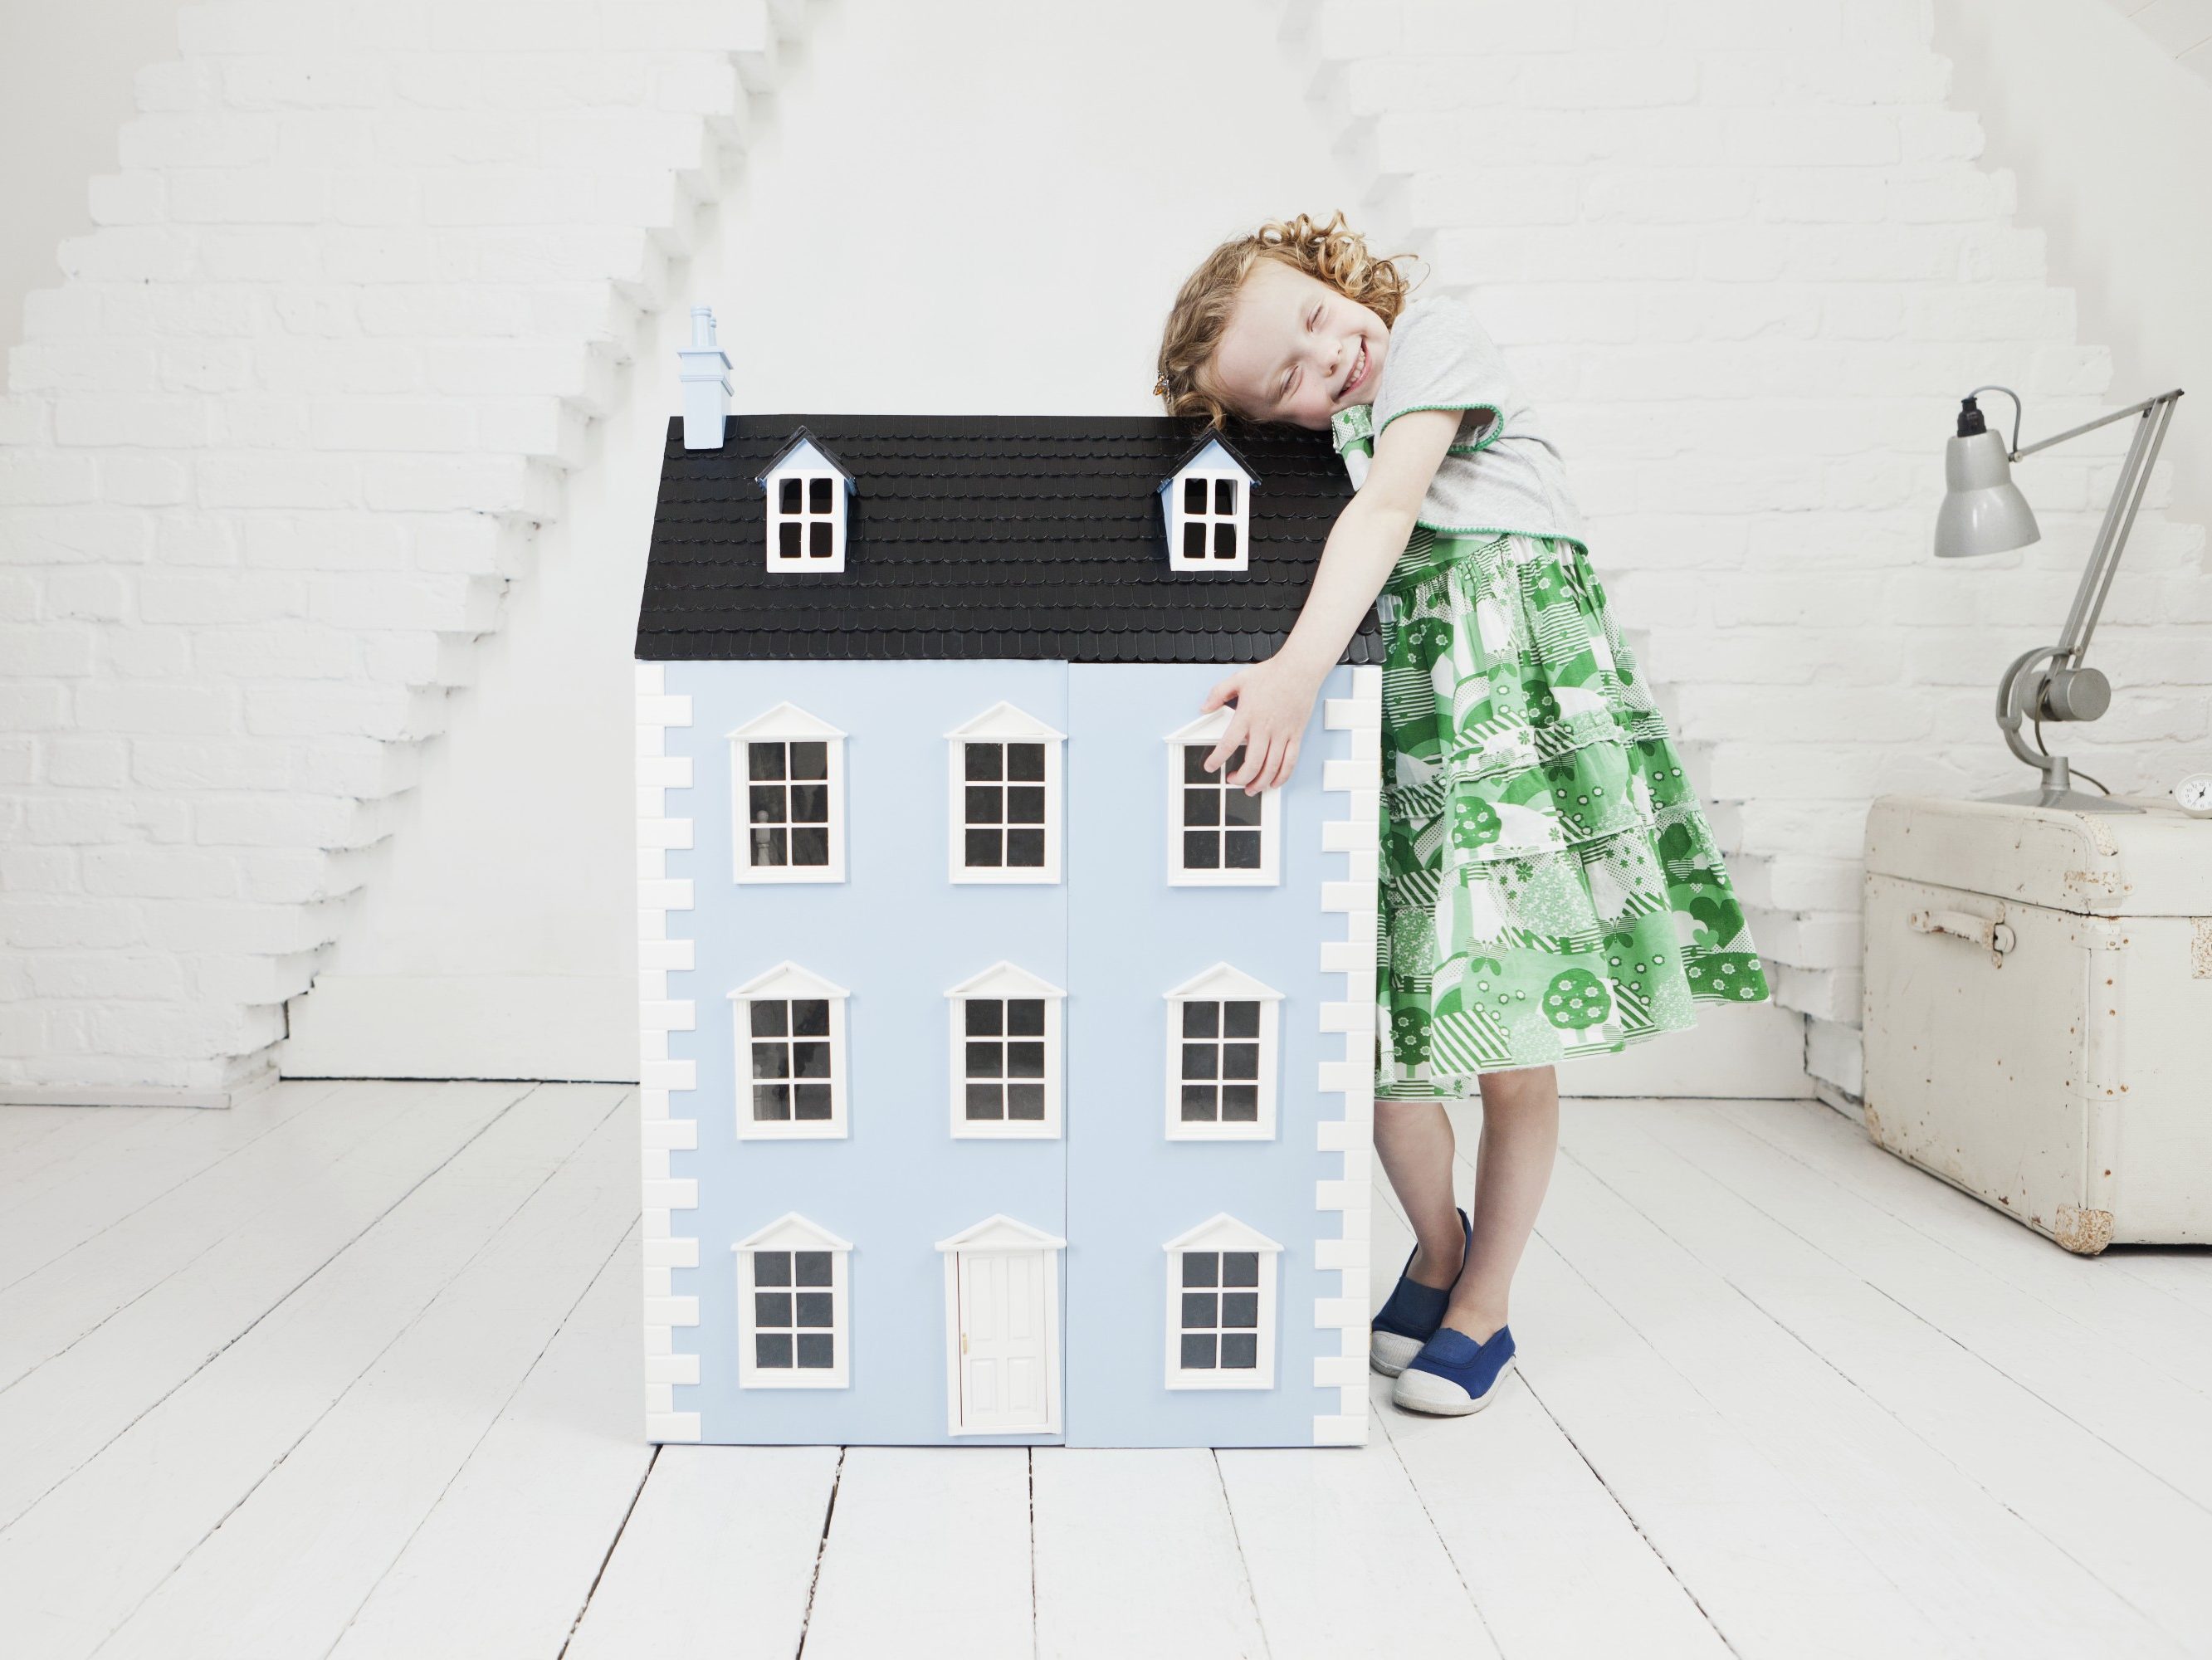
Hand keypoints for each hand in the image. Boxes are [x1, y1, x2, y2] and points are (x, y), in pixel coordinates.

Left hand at [1199, 653, 1325, 793]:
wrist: (1300, 669)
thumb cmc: (1272, 673)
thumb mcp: (1238, 679)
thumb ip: (1218, 693)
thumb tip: (1204, 707)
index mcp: (1247, 715)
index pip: (1228, 744)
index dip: (1216, 759)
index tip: (1210, 767)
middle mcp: (1265, 728)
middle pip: (1252, 764)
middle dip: (1240, 779)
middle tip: (1232, 780)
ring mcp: (1282, 734)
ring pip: (1271, 768)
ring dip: (1260, 783)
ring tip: (1251, 788)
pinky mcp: (1296, 735)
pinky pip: (1290, 762)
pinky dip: (1282, 777)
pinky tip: (1274, 783)